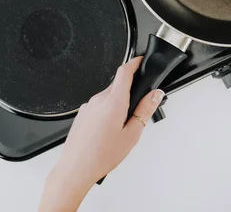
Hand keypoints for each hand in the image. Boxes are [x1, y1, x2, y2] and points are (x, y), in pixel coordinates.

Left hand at [39, 57, 163, 211]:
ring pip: (108, 97)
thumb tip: (155, 94)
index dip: (135, 63)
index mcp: (113, 102)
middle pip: (118, 85)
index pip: (125, 71)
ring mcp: (88, 107)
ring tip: (120, 129)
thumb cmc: (101, 156)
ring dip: (117, 105)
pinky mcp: (82, 114)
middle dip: (129, 92)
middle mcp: (98, 100)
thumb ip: (145, 110)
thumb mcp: (132, 134)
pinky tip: (107, 132)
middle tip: (136, 111)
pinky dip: (106, 112)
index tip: (141, 61)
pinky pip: (98, 106)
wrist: (75, 169)